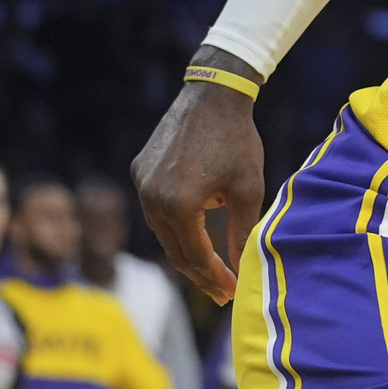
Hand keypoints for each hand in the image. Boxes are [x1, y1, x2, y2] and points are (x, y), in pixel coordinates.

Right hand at [132, 50, 266, 303]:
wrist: (213, 95)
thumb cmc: (238, 141)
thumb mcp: (248, 190)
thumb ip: (241, 233)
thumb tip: (240, 270)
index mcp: (179, 205)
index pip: (194, 255)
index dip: (213, 278)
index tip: (230, 293)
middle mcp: (151, 197)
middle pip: (174, 249)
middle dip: (199, 272)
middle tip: (221, 291)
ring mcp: (142, 183)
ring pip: (162, 230)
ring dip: (185, 249)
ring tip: (209, 267)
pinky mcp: (139, 169)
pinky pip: (155, 207)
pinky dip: (174, 224)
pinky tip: (194, 232)